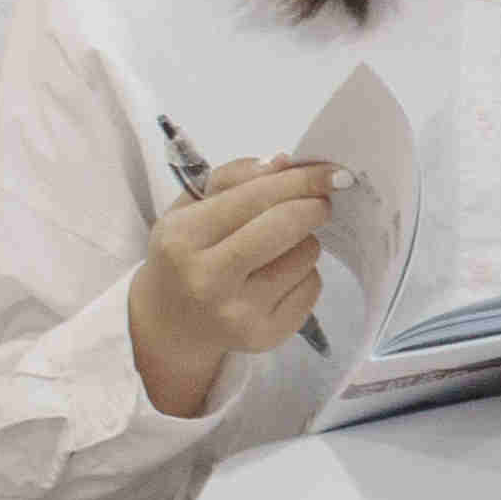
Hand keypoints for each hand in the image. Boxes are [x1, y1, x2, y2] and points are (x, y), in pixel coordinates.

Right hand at [123, 158, 334, 417]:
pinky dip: (305, 273)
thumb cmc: (184, 254)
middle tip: (320, 202)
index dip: (299, 181)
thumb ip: (233, 179)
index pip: (253, 198)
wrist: (169, 325)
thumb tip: (286, 164)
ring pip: (305, 256)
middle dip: (313, 206)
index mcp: (182, 239)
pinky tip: (279, 276)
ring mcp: (239, 314)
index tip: (330, 172)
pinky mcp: (265, 336)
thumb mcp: (188, 209)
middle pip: (285, 227)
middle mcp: (208, 280)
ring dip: (305, 241)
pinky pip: (311, 288)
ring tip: (281, 247)